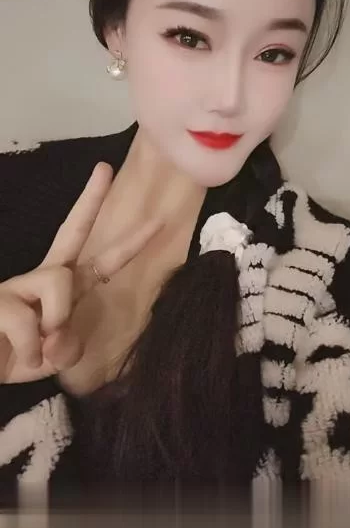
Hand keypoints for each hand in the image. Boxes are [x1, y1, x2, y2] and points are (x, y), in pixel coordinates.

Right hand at [0, 162, 162, 383]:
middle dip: (91, 199)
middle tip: (105, 168)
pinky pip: (30, 321)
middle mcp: (42, 278)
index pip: (102, 262)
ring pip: (59, 281)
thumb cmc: (12, 359)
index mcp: (64, 291)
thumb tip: (57, 332)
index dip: (129, 244)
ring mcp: (18, 284)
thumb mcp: (53, 358)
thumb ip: (69, 346)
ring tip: (38, 347)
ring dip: (56, 320)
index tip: (156, 222)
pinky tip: (18, 356)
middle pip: (71, 231)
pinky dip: (30, 349)